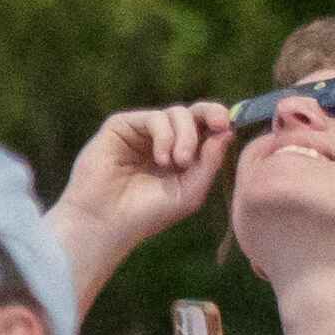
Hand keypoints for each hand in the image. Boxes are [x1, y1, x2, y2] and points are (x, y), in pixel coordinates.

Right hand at [56, 105, 234, 265]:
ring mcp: (141, 132)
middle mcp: (162, 140)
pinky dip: (165, 136)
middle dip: (210, 115)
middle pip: (194, 112)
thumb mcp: (189, 192)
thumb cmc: (147, 214)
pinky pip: (154, 118)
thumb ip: (209, 163)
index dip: (219, 120)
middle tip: (219, 127)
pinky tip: (162, 159)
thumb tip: (227, 132)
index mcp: (181, 155)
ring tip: (177, 163)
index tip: (227, 127)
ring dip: (185, 136)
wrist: (106, 222)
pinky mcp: (121, 126)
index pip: (205, 128)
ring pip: (176, 113)